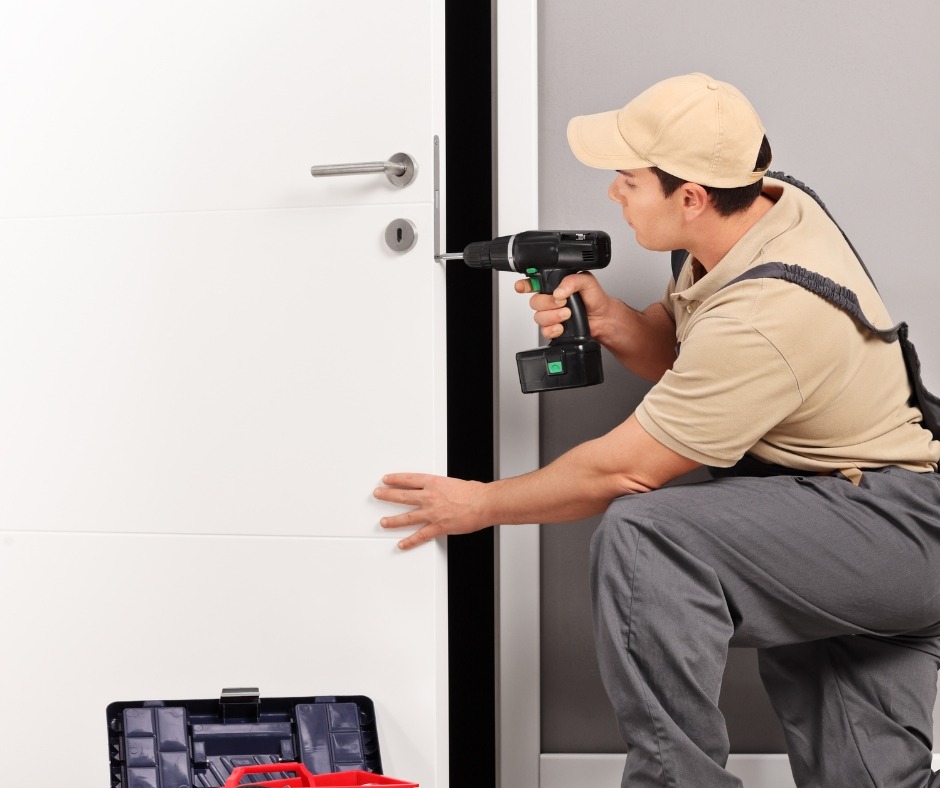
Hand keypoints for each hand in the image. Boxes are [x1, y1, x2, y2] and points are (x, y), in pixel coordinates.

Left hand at [374, 473, 489, 549]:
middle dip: (387, 495)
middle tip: (378, 494)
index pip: (408, 479)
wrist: (484, 503)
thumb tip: (436, 491)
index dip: (395, 479)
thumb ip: (441, 488)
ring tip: (383, 522)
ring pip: (407, 517)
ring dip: (392, 520)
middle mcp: (429, 497)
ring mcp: (432, 513)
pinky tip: (402, 544)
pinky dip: (410, 541)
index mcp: (433, 483)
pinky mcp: (438, 527)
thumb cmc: (473, 493)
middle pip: (402, 496)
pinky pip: (420, 536)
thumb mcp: (453, 483)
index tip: (386, 480)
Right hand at [514, 271, 610, 340]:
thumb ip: (572, 281)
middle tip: (563, 303)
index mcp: (555, 285)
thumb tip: (558, 291)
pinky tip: (562, 327)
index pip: (534, 283)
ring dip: (552, 317)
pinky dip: (553, 329)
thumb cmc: (595, 299)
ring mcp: (551, 314)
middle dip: (548, 303)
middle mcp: (550, 299)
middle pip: (534, 302)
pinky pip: (544, 331)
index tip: (521, 287)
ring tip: (567, 314)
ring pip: (538, 317)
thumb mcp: (587, 282)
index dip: (525, 285)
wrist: (603, 318)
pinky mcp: (553, 328)